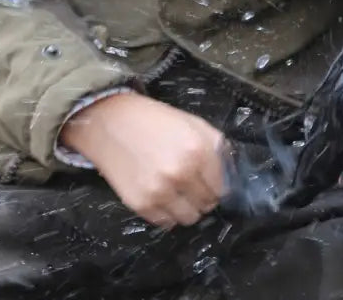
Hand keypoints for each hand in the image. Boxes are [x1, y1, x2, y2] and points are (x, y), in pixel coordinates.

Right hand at [59, 92, 225, 227]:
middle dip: (203, 197)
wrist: (111, 122)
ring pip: (188, 219)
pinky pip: (165, 223)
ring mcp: (160, 191)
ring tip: (176, 192)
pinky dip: (166, 213)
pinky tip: (160, 195)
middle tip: (192, 185)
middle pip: (207, 205)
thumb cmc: (154, 119)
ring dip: (186, 208)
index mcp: (198, 150)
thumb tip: (230, 172)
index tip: (209, 182)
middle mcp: (181, 173)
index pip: (222, 187)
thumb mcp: (192, 122)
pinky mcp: (141, 204)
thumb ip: (215, 145)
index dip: (217, 185)